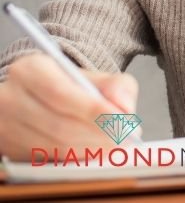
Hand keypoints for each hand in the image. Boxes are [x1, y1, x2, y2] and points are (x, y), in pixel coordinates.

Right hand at [0, 54, 138, 160]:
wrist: (39, 99)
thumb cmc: (70, 88)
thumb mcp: (95, 76)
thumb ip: (117, 86)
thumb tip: (125, 108)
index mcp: (30, 71)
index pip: (61, 94)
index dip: (94, 111)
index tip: (123, 121)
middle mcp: (11, 98)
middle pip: (59, 124)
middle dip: (98, 135)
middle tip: (126, 140)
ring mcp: (7, 126)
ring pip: (54, 145)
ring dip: (91, 150)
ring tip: (116, 148)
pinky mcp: (11, 148)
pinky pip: (48, 159)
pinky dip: (77, 159)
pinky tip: (96, 155)